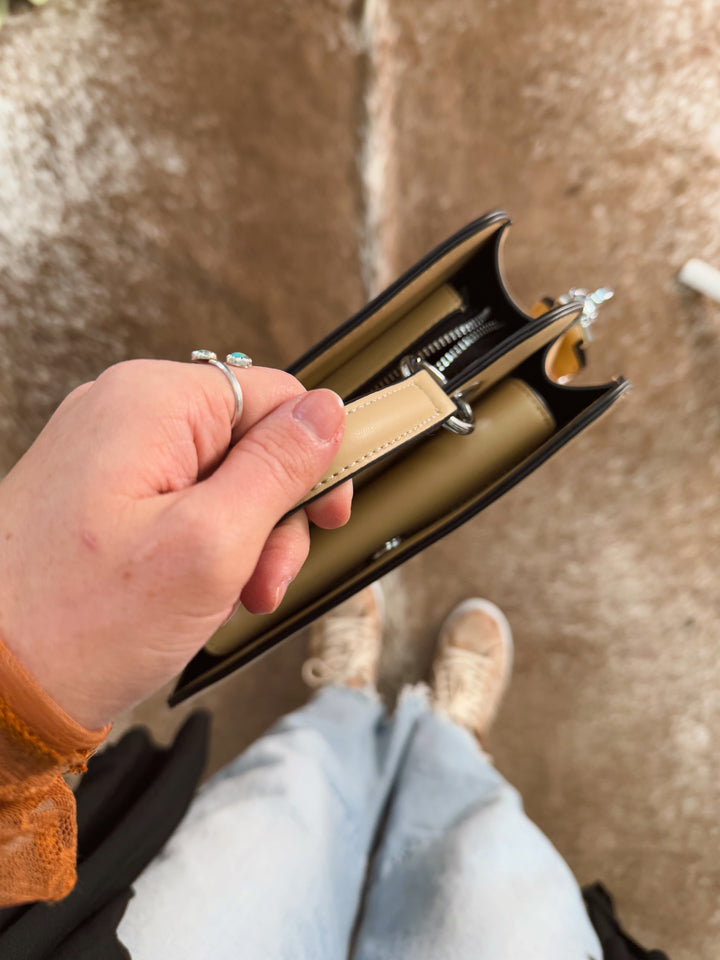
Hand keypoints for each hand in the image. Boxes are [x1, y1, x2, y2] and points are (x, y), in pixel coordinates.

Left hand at [0, 360, 350, 729]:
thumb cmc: (78, 625)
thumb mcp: (211, 544)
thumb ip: (279, 468)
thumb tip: (326, 413)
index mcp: (151, 403)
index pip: (277, 396)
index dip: (315, 457)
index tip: (327, 513)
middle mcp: (124, 414)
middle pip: (250, 441)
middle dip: (273, 515)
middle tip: (264, 576)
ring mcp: (107, 454)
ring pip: (220, 479)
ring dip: (242, 540)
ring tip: (226, 596)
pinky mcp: (100, 493)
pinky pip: (181, 504)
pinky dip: (203, 548)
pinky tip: (193, 593)